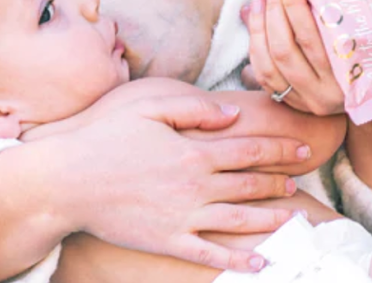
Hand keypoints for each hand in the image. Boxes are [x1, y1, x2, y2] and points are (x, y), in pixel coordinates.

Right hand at [40, 88, 310, 271]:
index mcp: (195, 152)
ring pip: (239, 221)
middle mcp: (195, 186)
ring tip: (292, 217)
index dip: (281, 151)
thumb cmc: (106, 137)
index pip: (251, 151)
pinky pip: (210, 253)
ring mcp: (183, 217)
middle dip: (279, 184)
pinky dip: (238, 260)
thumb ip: (195, 108)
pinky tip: (261, 263)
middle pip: (251, 185)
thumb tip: (232, 114)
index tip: (303, 151)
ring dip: (270, 219)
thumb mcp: (150, 107)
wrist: (68, 181)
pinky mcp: (167, 241)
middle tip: (298, 184)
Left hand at [241, 0, 371, 115]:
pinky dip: (255, 46)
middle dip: (276, 8)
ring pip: (272, 63)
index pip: (315, 35)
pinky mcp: (295, 105)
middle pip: (288, 47)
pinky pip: (264, 77)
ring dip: (259, 26)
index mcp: (352, 68)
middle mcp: (330, 91)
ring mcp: (310, 100)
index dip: (296, 3)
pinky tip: (256, 21)